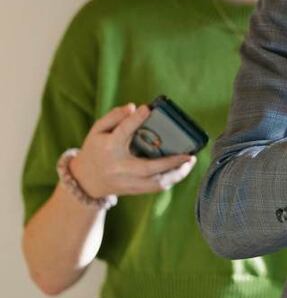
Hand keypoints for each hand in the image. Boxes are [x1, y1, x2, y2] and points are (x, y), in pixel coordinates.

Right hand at [69, 104, 195, 198]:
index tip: (147, 108)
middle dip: (170, 162)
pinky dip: (171, 180)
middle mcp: (119, 167)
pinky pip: (155, 188)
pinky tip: (181, 170)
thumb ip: (113, 117)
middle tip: (189, 154)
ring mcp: (127, 181)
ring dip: (176, 174)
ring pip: (155, 183)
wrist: (85, 180)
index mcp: (108, 148)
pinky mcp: (133, 190)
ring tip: (190, 162)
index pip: (123, 132)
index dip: (134, 120)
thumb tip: (132, 106)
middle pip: (147, 167)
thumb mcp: (97, 131)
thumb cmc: (96, 150)